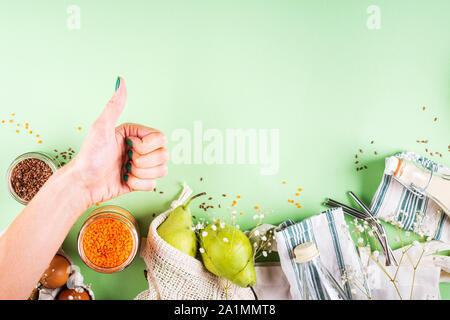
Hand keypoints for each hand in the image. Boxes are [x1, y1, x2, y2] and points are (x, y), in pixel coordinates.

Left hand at [70, 77, 168, 205]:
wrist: (83, 184)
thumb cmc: (89, 156)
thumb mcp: (101, 128)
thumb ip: (115, 105)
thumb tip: (120, 80)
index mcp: (136, 134)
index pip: (162, 138)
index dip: (146, 146)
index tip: (128, 146)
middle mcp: (141, 148)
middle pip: (164, 155)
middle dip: (143, 162)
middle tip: (125, 160)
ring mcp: (142, 166)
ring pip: (162, 170)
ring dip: (141, 174)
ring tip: (125, 171)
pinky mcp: (141, 182)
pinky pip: (154, 185)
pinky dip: (138, 185)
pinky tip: (125, 180)